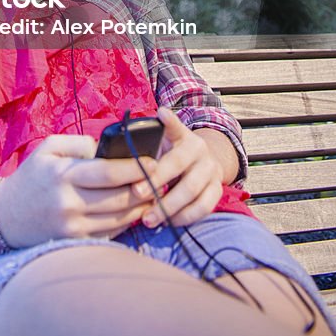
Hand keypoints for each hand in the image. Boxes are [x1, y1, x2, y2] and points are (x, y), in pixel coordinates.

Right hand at [0, 133, 156, 246]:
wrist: (5, 216)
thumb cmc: (32, 176)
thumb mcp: (48, 148)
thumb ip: (80, 143)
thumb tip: (108, 148)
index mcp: (63, 175)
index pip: (108, 172)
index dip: (135, 167)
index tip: (152, 161)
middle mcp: (69, 203)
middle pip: (119, 199)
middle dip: (145, 189)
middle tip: (160, 180)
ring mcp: (72, 227)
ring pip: (119, 219)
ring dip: (140, 207)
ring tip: (152, 195)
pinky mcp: (75, 242)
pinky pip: (110, 233)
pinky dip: (125, 222)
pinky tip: (133, 210)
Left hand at [131, 107, 223, 227]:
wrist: (205, 163)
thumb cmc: (171, 155)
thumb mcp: (162, 144)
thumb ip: (146, 145)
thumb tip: (117, 153)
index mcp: (182, 135)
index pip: (175, 126)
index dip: (169, 121)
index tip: (161, 113)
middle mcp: (199, 149)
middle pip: (178, 164)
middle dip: (155, 180)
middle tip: (135, 193)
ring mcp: (211, 169)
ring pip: (192, 190)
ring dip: (168, 206)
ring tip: (148, 218)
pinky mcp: (217, 189)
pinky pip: (203, 207)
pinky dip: (185, 217)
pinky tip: (169, 221)